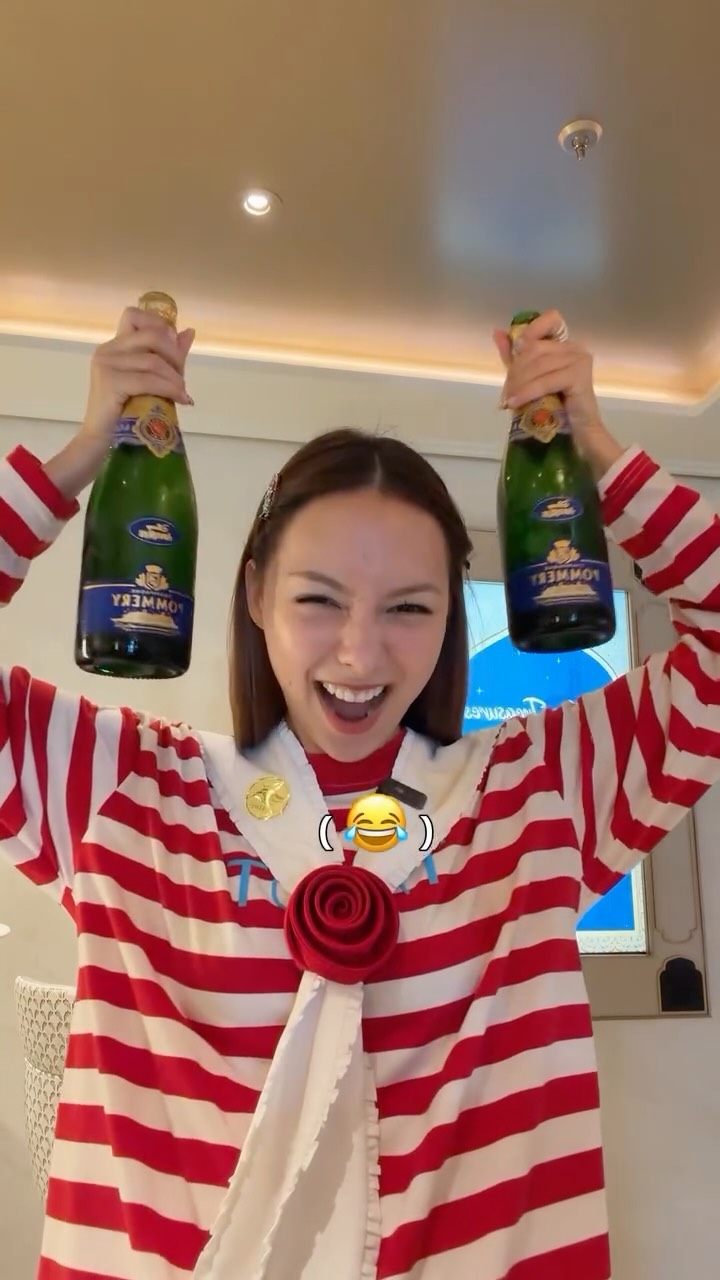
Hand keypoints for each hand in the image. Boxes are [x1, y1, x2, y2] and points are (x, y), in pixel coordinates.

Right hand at [81, 307, 194, 443]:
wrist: (103, 443)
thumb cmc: (127, 415)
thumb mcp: (152, 380)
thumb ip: (168, 356)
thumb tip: (189, 332)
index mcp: (115, 346)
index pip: (134, 315)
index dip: (159, 326)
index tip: (173, 350)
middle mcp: (108, 350)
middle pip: (151, 334)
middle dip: (174, 355)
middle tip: (181, 378)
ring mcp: (106, 364)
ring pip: (153, 361)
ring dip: (175, 378)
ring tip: (182, 395)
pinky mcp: (110, 382)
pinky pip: (148, 380)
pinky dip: (169, 389)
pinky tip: (180, 400)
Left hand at [493, 309, 604, 447]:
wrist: (578, 432)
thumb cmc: (555, 406)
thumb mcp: (529, 378)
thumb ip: (514, 356)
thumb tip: (497, 332)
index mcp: (565, 344)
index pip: (550, 320)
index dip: (530, 332)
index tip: (515, 354)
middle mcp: (575, 347)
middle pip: (536, 349)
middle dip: (516, 370)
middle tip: (507, 392)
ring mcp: (580, 359)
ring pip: (539, 365)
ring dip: (519, 383)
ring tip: (509, 400)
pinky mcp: (580, 376)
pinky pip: (546, 381)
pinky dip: (528, 392)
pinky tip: (516, 403)